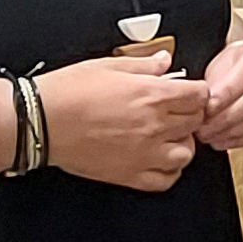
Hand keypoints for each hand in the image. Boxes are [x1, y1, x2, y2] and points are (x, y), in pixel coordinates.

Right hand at [34, 49, 205, 191]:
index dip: (197, 91)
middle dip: (191, 114)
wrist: (43, 121)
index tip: (190, 91)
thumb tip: (164, 61)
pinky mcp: (129, 175)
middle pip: (195, 123)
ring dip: (183, 143)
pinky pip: (165, 179)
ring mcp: (144, 154)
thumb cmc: (69, 91)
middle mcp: (154, 125)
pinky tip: (160, 159)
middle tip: (178, 110)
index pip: (199, 95)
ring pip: (186, 153)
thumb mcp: (109, 65)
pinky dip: (169, 171)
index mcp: (152, 95)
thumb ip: (143, 64)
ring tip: (170, 135)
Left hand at [196, 33, 242, 150]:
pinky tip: (223, 140)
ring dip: (231, 132)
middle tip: (203, 128)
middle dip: (225, 119)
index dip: (225, 94)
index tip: (206, 108)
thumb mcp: (223, 61)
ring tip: (209, 136)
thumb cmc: (238, 64)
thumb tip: (205, 105)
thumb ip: (216, 80)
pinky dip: (241, 140)